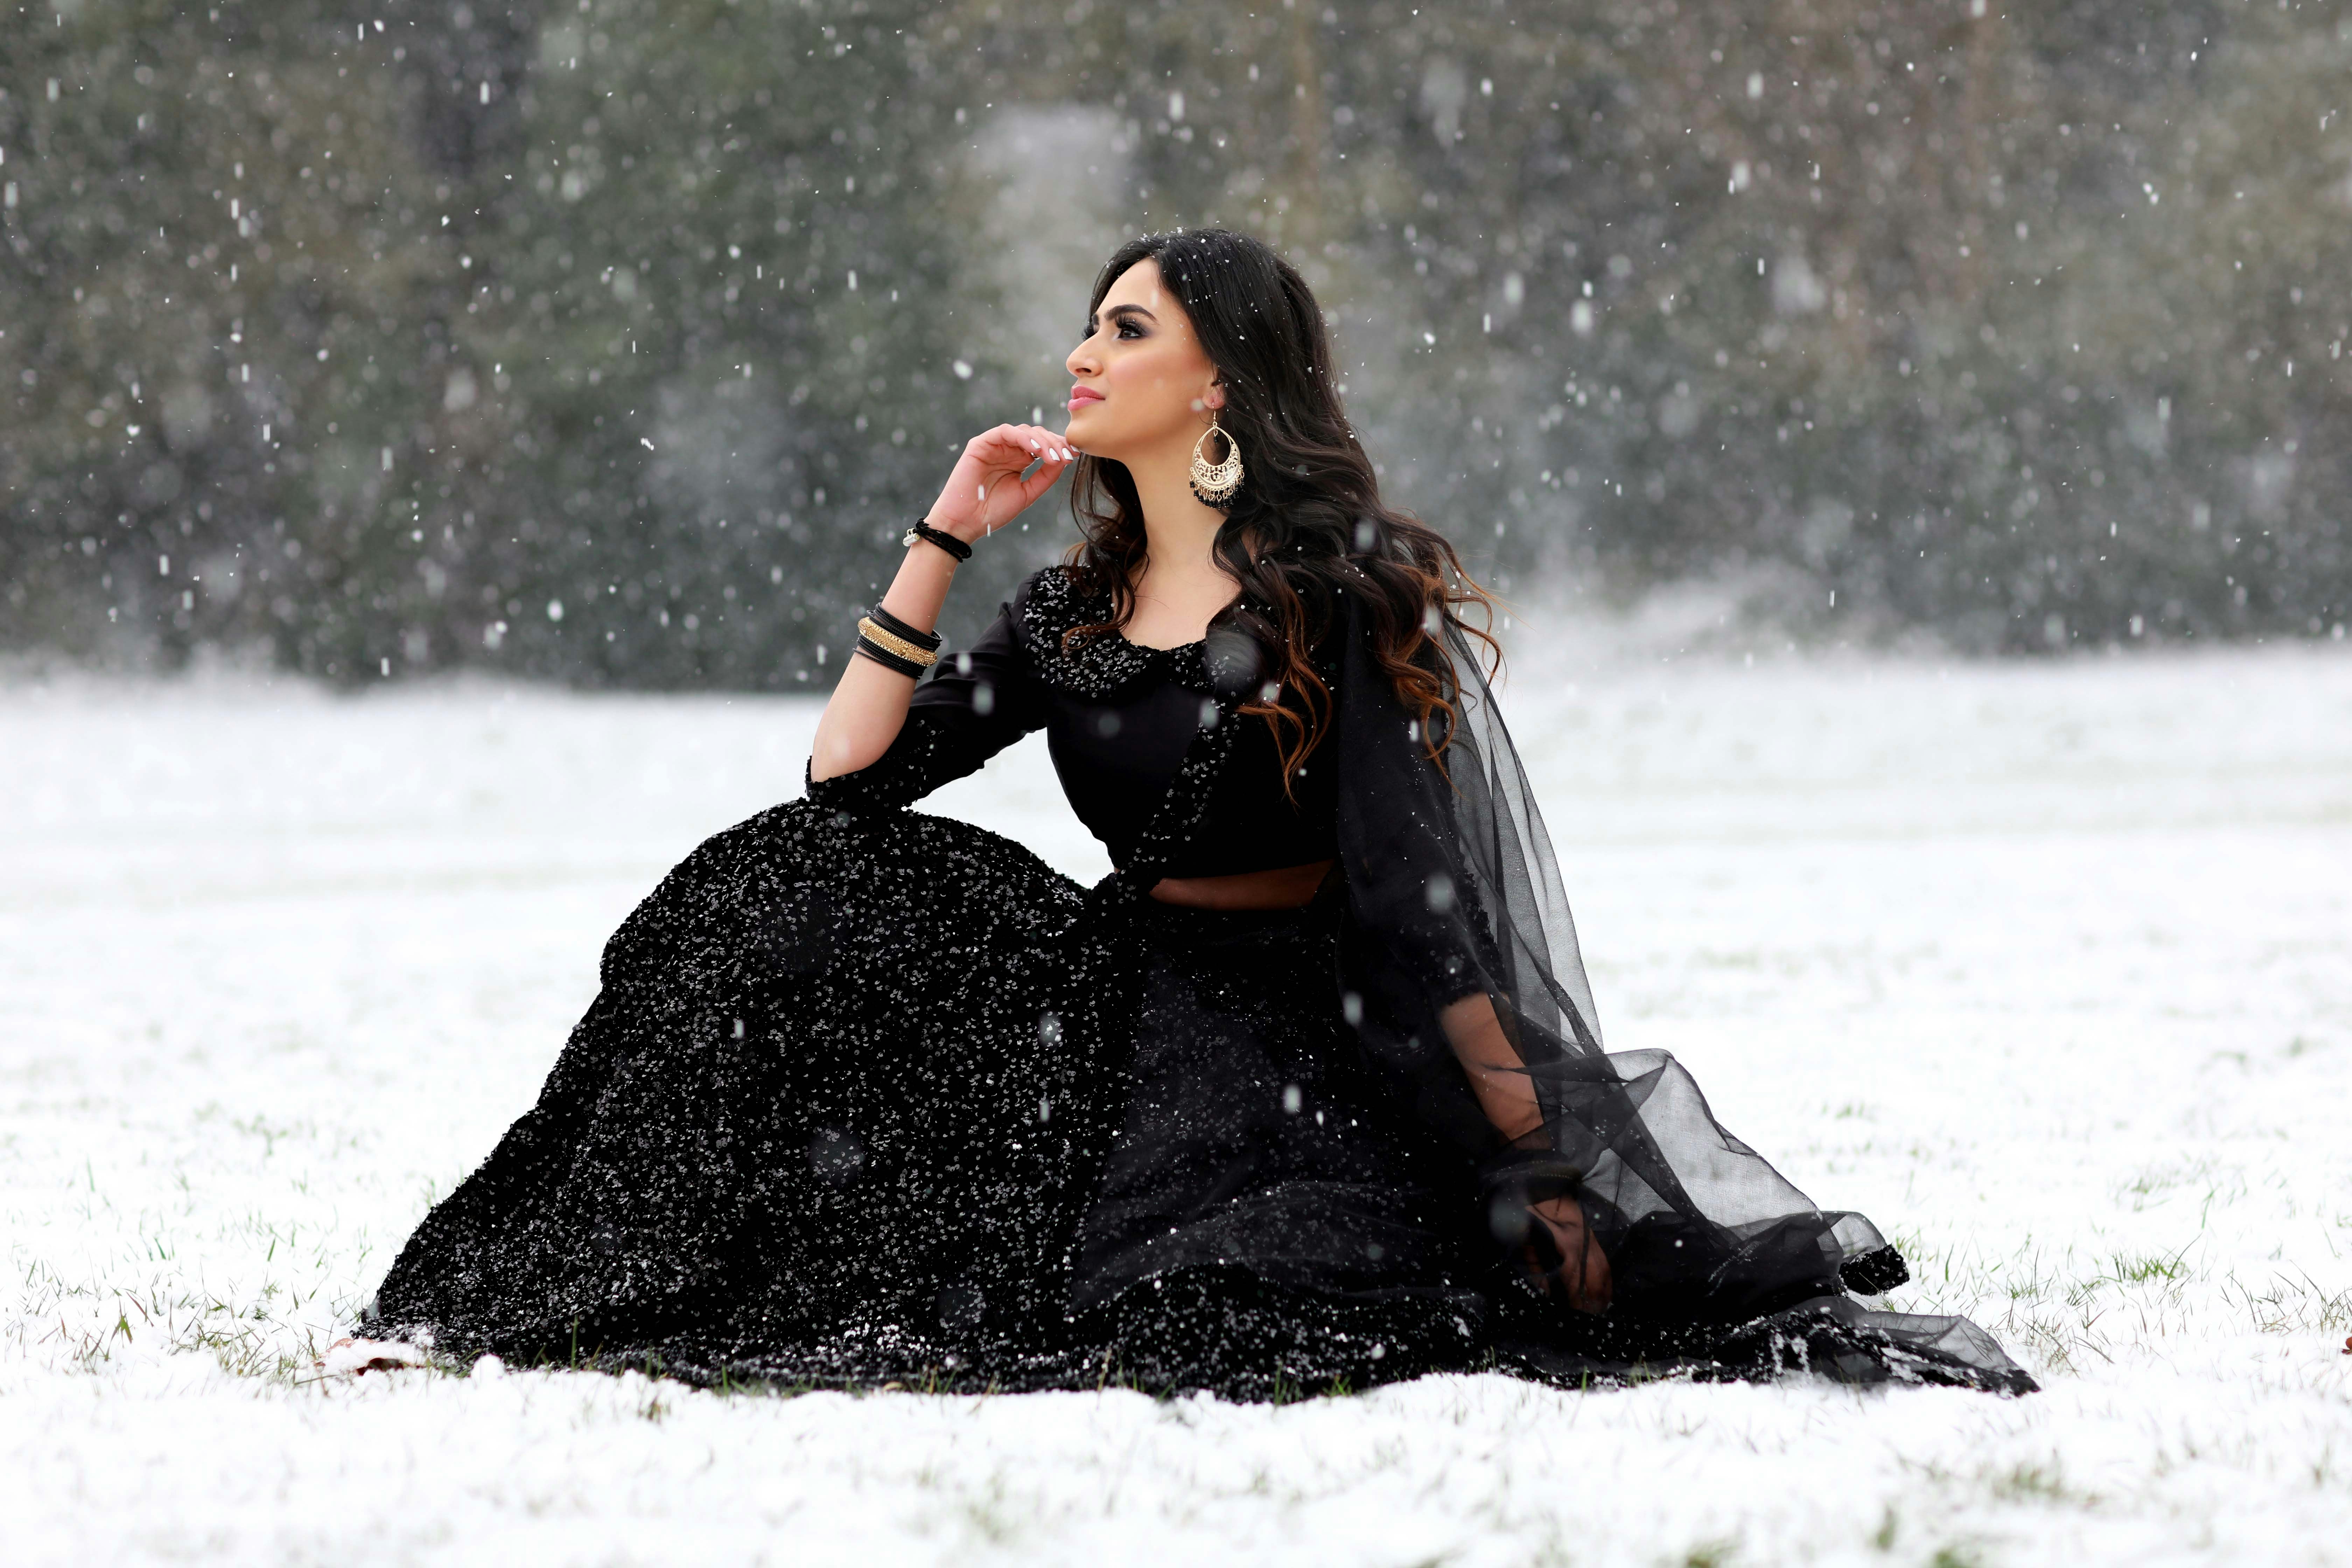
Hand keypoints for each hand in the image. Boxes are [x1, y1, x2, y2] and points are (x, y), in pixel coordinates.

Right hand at [925, 422, 1078, 544]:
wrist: (966, 522)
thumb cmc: (993, 511)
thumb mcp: (1028, 493)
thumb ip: (1045, 476)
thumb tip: (1065, 459)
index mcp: (1019, 461)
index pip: (1043, 446)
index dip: (1059, 448)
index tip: (1075, 455)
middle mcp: (1008, 450)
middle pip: (1037, 436)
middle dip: (1055, 443)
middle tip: (1068, 455)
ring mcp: (995, 445)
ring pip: (1024, 431)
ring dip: (1042, 441)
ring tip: (1054, 455)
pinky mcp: (981, 443)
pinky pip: (1005, 432)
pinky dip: (1022, 437)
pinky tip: (1036, 450)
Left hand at [1524, 1194, 1612, 1313]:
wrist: (1536, 1183)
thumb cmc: (1525, 1210)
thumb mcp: (1523, 1237)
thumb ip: (1535, 1265)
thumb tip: (1547, 1293)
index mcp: (1564, 1240)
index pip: (1576, 1275)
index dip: (1578, 1297)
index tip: (1578, 1314)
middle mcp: (1581, 1238)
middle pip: (1596, 1273)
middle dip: (1595, 1298)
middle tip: (1592, 1317)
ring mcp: (1588, 1234)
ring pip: (1604, 1266)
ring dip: (1605, 1289)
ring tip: (1601, 1308)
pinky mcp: (1589, 1232)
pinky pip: (1603, 1258)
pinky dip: (1605, 1276)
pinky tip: (1604, 1290)